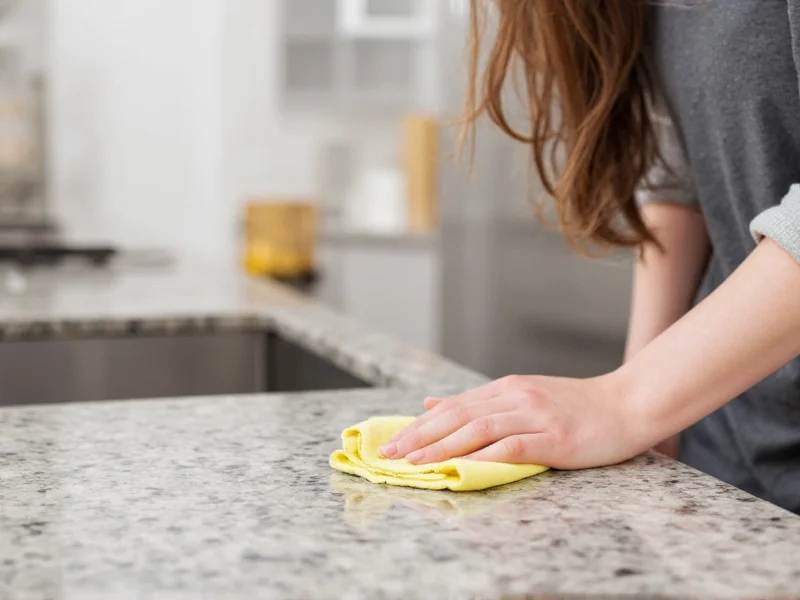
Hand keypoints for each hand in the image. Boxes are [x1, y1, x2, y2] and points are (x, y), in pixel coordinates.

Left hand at [380, 374, 656, 469]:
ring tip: (414, 462)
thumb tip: (432, 403)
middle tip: (390, 454)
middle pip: (458, 416)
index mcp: (507, 389)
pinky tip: (462, 466)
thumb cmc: (577, 406)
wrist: (628, 404)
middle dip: (419, 436)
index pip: (453, 407)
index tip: (392, 442)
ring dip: (442, 446)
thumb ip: (480, 402)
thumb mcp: (523, 396)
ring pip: (478, 429)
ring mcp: (535, 415)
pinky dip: (483, 456)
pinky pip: (512, 446)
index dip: (420, 425)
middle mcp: (516, 397)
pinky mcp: (554, 437)